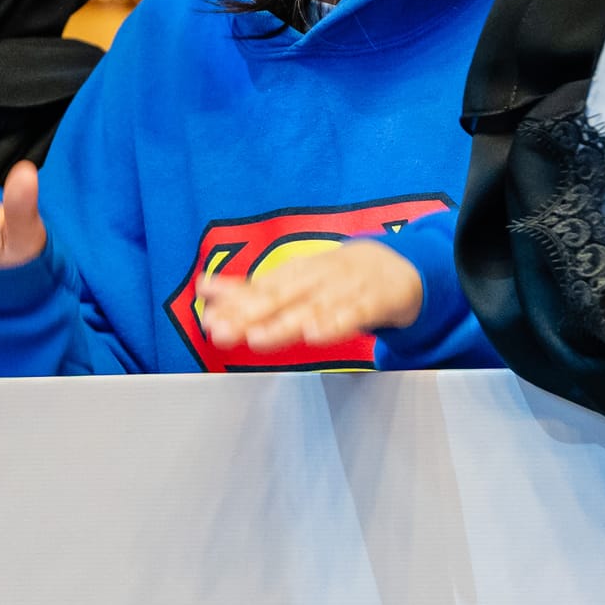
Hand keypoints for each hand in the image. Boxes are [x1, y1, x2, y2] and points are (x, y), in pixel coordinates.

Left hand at [200, 239, 422, 351]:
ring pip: (313, 307)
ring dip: (284, 322)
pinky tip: (316, 335)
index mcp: (297, 273)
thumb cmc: (338, 279)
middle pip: (281, 297)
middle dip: (249, 314)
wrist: (399, 268)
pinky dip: (335, 323)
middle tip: (222, 330)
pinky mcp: (375, 300)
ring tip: (258, 337)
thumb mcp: (296, 281)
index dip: (234, 303)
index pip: (261, 289)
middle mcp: (318, 277)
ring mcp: (347, 287)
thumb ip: (251, 290)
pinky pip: (354, 313)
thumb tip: (204, 289)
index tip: (209, 317)